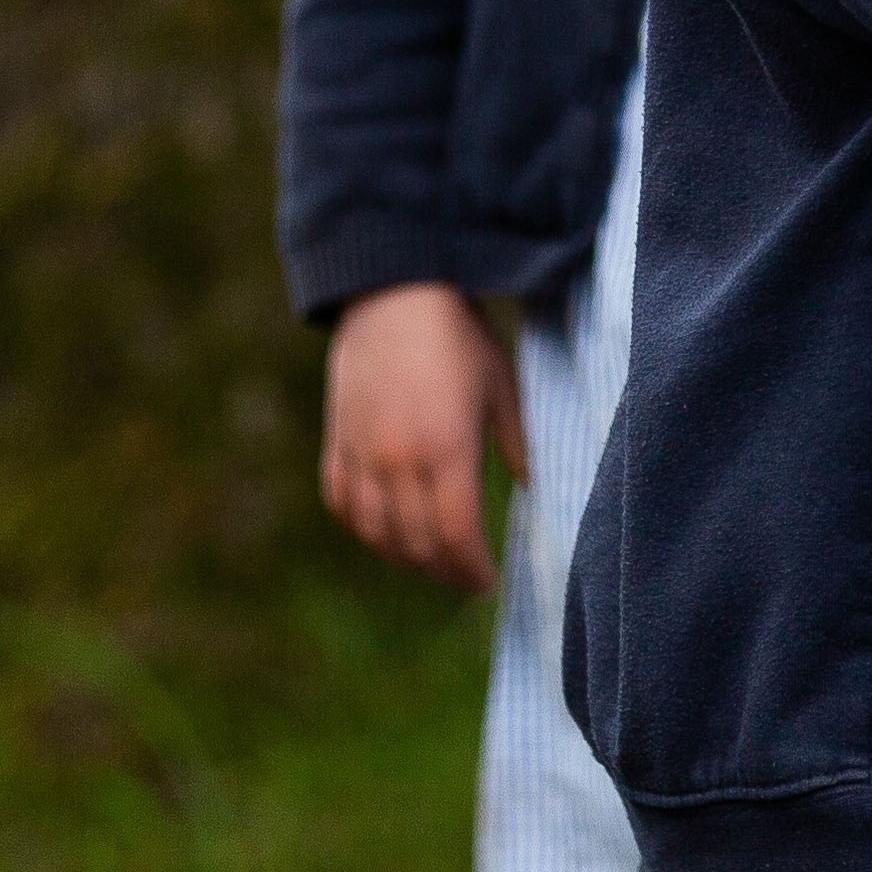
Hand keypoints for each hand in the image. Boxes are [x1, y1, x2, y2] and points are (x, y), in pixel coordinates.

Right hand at [320, 281, 526, 592]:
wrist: (393, 290)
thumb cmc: (458, 334)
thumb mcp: (501, 384)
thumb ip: (517, 442)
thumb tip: (535, 489)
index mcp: (446, 448)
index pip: (456, 536)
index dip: (471, 570)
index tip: (487, 582)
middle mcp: (398, 459)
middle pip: (416, 544)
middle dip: (443, 571)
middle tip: (463, 578)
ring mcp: (361, 451)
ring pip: (375, 532)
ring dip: (403, 557)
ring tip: (428, 562)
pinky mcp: (336, 439)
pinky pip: (342, 502)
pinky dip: (362, 527)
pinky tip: (382, 532)